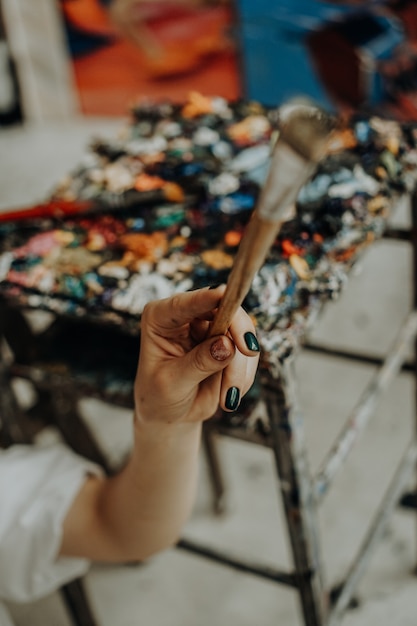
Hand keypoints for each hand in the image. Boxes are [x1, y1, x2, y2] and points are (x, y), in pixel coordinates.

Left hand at [135, 285, 259, 423]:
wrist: (170, 414)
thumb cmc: (160, 396)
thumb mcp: (173, 383)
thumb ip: (199, 363)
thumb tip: (227, 344)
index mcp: (160, 318)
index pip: (184, 303)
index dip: (205, 297)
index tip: (223, 293)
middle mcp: (187, 316)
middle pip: (224, 309)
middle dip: (238, 334)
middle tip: (248, 353)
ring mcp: (210, 327)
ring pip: (240, 334)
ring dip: (238, 369)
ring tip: (225, 398)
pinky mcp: (228, 342)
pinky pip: (247, 352)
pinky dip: (243, 375)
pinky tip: (227, 395)